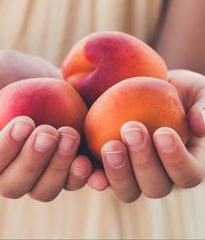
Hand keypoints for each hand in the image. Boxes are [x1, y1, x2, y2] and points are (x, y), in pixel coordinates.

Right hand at [0, 50, 91, 200]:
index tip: (24, 122)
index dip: (3, 150)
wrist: (50, 78)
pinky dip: (85, 179)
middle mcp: (11, 168)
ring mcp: (41, 171)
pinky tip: (92, 166)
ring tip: (71, 136)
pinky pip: (74, 182)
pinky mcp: (67, 166)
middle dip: (33, 161)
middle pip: (14, 185)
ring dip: (58, 169)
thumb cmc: (13, 75)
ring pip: (44, 190)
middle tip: (49, 132)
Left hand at [87, 70, 204, 202]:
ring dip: (118, 172)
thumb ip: (204, 106)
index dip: (176, 160)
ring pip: (127, 190)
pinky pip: (101, 179)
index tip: (163, 132)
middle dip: (143, 162)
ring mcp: (133, 174)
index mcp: (186, 161)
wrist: (143, 85)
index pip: (188, 174)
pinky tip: (83, 163)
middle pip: (155, 187)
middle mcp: (160, 175)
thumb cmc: (174, 89)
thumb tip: (201, 126)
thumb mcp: (197, 90)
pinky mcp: (109, 167)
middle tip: (131, 129)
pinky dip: (93, 175)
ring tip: (110, 145)